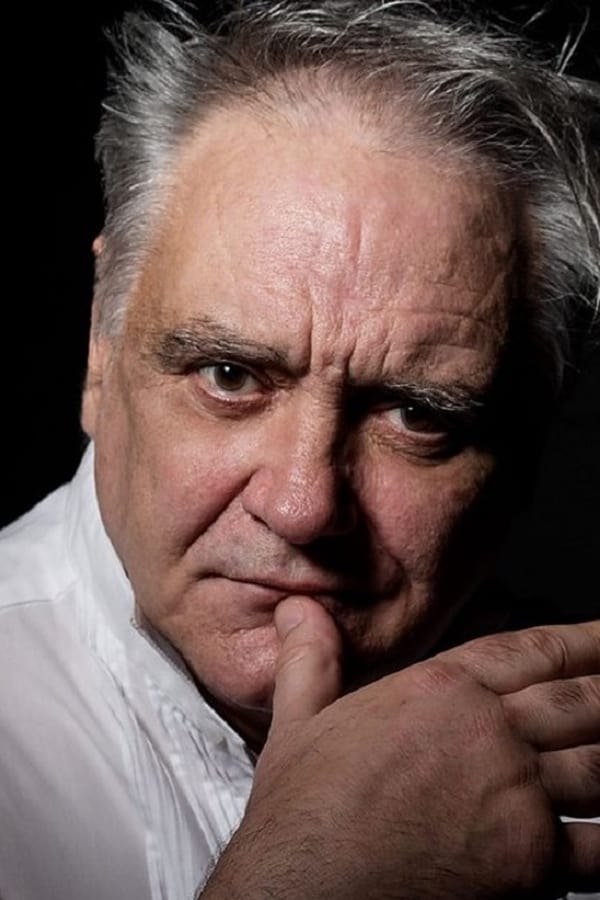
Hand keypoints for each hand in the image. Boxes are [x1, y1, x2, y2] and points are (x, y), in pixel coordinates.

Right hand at [203, 601, 599, 898]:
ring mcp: (515, 795)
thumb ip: (310, 659)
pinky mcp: (531, 863)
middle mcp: (488, 733)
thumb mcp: (298, 722)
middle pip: (579, 701)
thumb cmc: (303, 815)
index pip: (529, 651)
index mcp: (439, 691)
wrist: (304, 889)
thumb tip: (298, 609)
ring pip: (599, 764)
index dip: (582, 639)